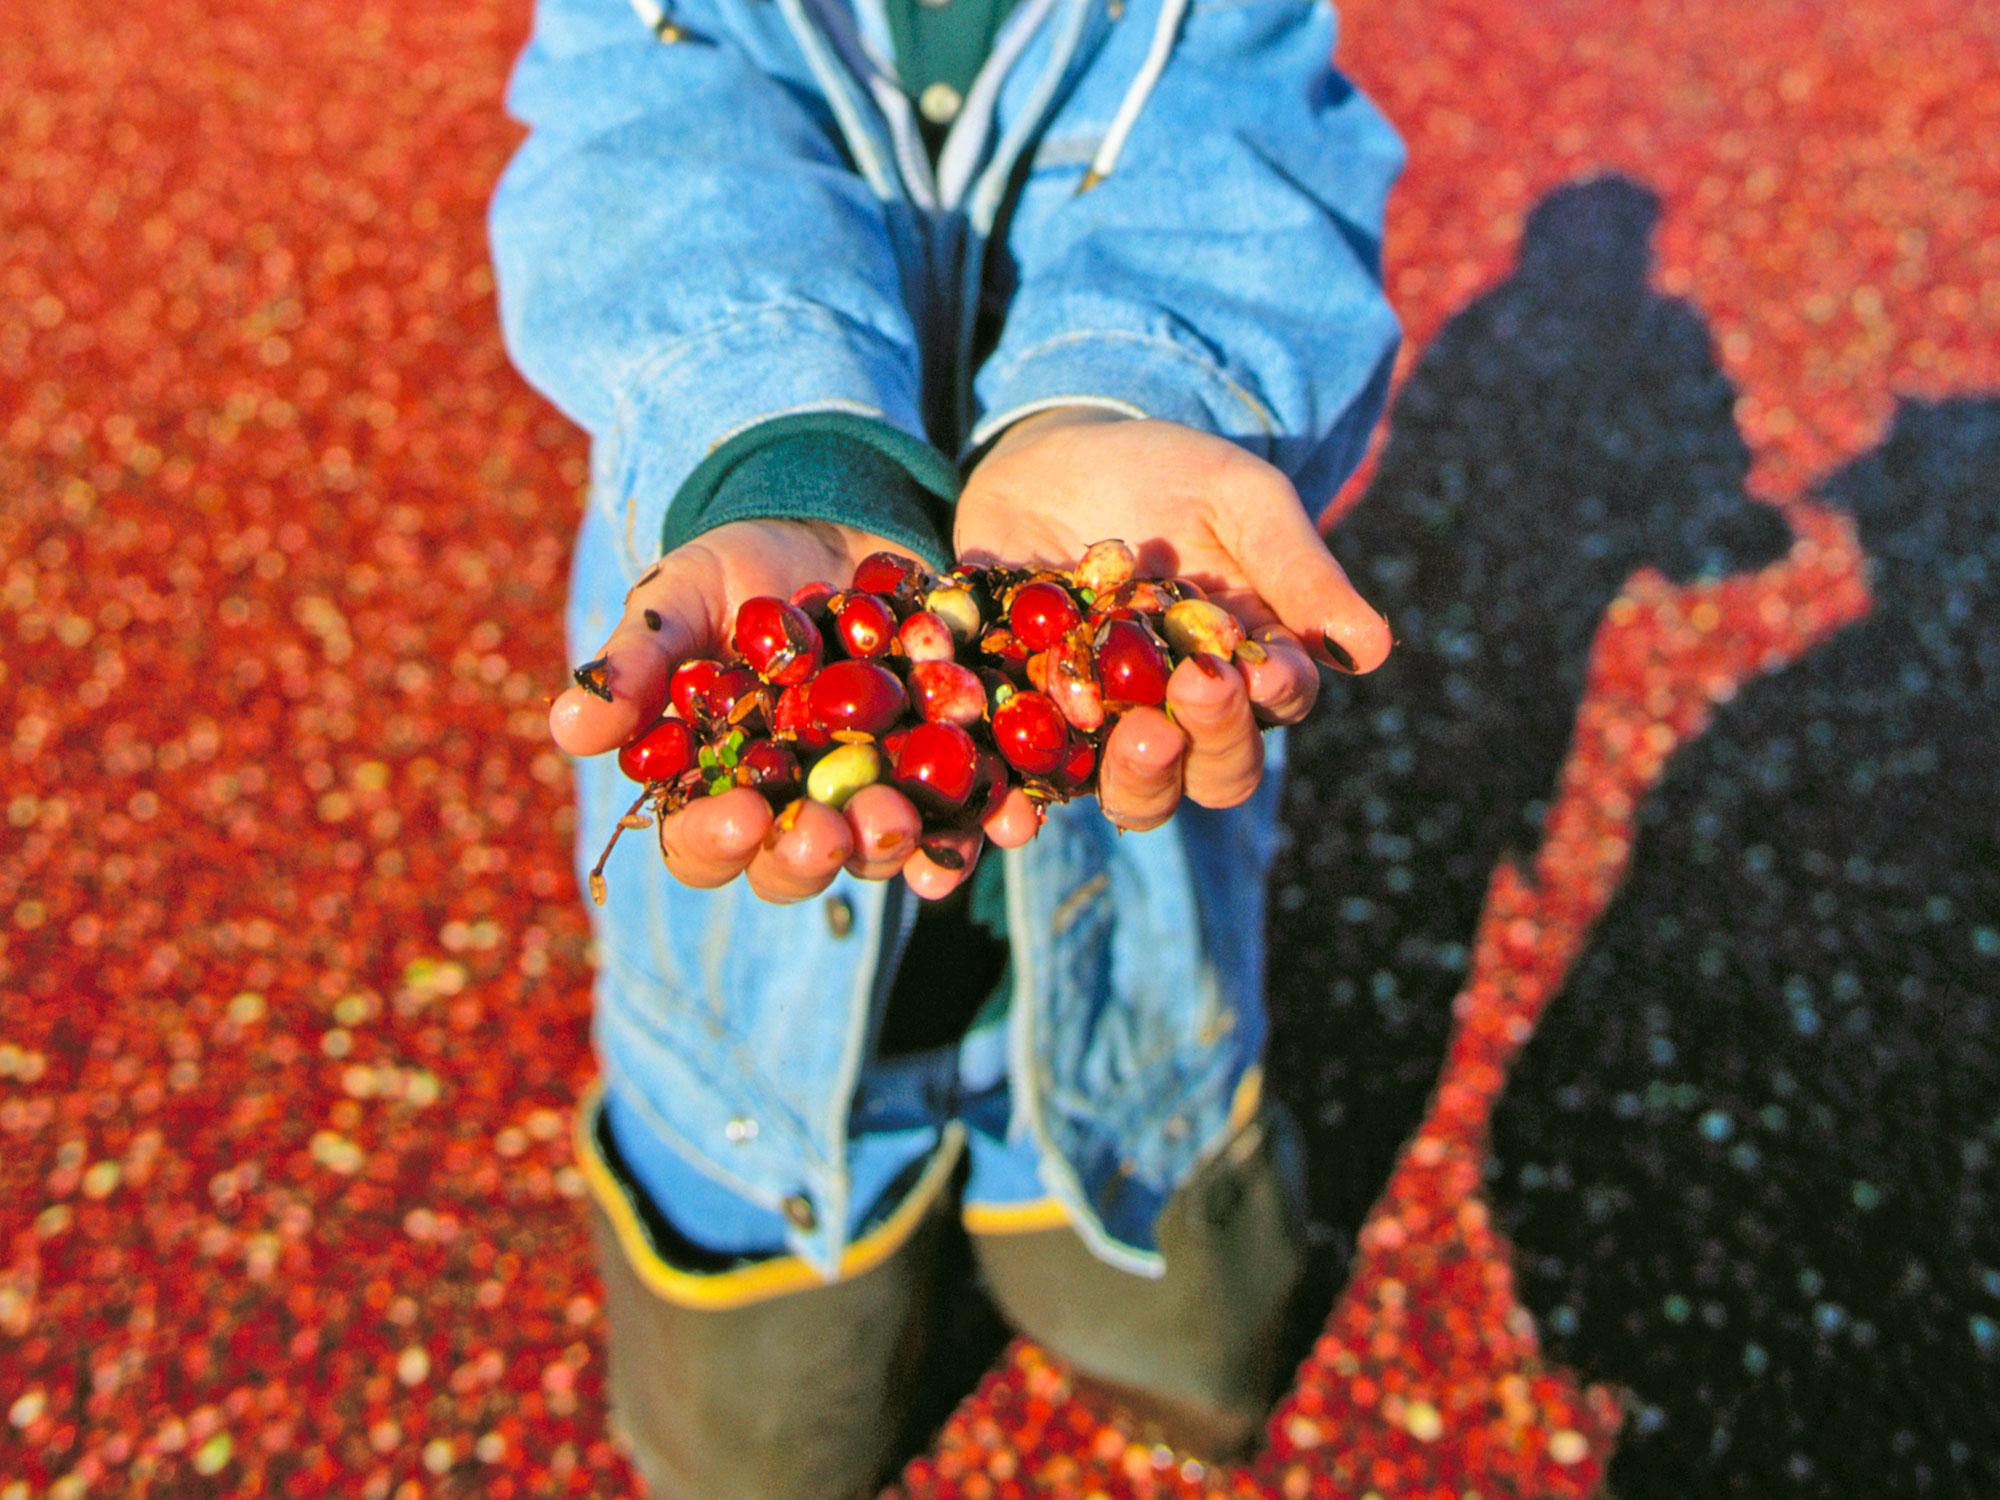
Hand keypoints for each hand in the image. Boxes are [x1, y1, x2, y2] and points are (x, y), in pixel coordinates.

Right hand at [551, 519, 1040, 901]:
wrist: (839, 526)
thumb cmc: (738, 571)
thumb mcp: (680, 598)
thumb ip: (636, 662)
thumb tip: (569, 731)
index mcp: (717, 787)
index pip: (703, 841)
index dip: (716, 838)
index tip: (737, 813)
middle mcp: (795, 811)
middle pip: (796, 866)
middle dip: (813, 855)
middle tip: (832, 832)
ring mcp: (874, 797)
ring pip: (881, 850)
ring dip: (896, 846)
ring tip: (906, 821)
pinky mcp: (946, 770)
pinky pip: (970, 814)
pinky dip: (988, 821)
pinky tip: (1008, 817)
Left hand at [956, 408, 1389, 830]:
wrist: (1054, 456)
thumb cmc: (1169, 474)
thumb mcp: (1240, 501)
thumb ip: (1297, 569)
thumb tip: (1375, 648)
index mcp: (1248, 664)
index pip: (1278, 704)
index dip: (1274, 697)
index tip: (1260, 671)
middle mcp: (1183, 712)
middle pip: (1213, 771)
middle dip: (1210, 742)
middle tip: (1189, 695)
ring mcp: (1106, 724)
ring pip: (1134, 792)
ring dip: (1139, 780)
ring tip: (1128, 736)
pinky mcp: (1029, 720)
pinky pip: (1030, 778)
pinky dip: (1023, 804)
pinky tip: (1013, 815)